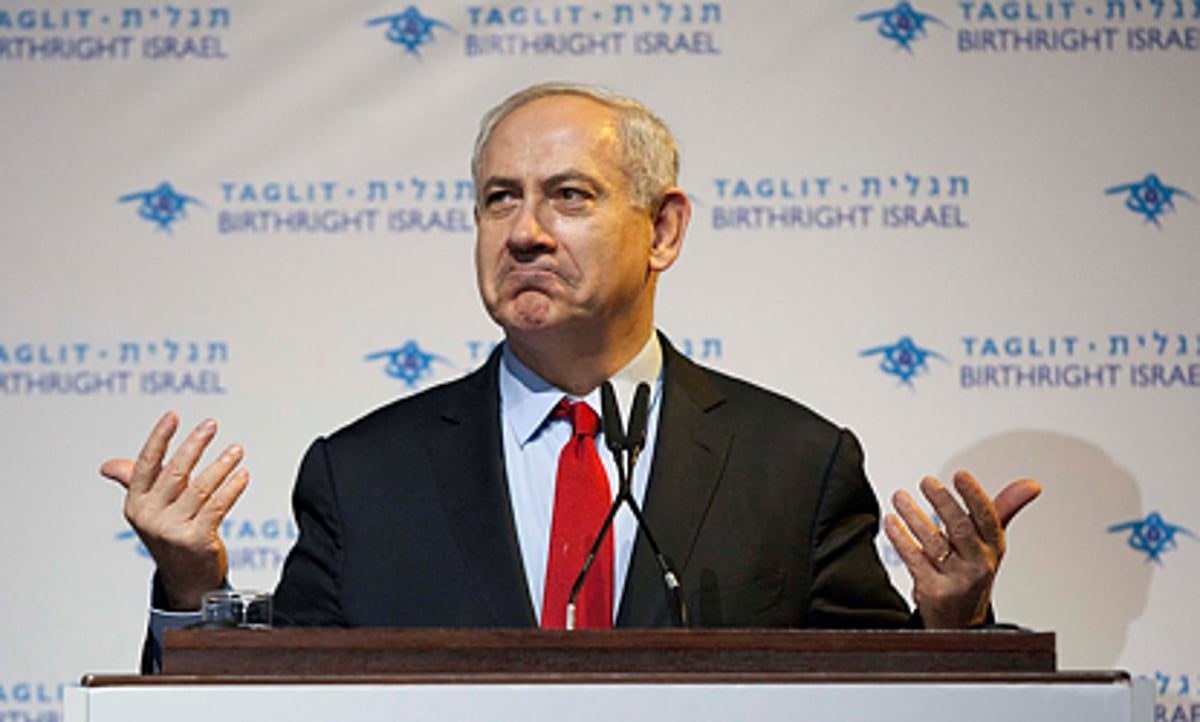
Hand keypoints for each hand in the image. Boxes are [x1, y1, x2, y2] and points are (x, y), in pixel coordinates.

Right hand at [101, 411, 248, 610]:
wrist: (187, 580)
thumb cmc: (170, 535)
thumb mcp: (149, 510)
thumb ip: (135, 483)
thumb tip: (108, 466)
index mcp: (136, 504)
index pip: (146, 465)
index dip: (159, 439)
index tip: (173, 416)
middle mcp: (151, 517)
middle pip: (175, 472)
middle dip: (194, 445)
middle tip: (211, 424)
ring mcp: (173, 530)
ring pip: (201, 488)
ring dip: (221, 465)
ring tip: (237, 449)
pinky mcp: (196, 541)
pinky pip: (218, 506)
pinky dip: (232, 488)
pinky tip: (242, 475)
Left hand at [884, 471, 1040, 628]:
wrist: (960, 622)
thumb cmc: (973, 571)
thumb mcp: (991, 543)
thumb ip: (1004, 509)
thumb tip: (1032, 484)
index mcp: (992, 548)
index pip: (987, 519)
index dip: (975, 496)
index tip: (960, 475)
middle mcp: (977, 564)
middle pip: (961, 530)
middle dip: (944, 503)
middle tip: (927, 481)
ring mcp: (955, 579)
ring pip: (934, 544)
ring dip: (914, 518)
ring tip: (900, 497)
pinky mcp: (933, 591)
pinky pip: (914, 560)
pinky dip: (901, 539)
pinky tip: (891, 522)